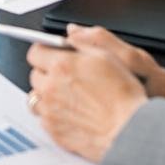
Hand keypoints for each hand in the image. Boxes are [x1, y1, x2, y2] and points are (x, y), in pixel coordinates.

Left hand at [27, 31, 147, 162]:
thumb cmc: (123, 96)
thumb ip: (83, 42)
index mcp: (61, 66)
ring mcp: (50, 111)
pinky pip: (43, 118)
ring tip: (67, 97)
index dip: (45, 52)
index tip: (51, 55)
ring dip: (46, 95)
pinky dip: (52, 115)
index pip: (35, 52)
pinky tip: (70, 114)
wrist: (129, 130)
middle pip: (35, 75)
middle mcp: (50, 88)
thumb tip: (71, 34)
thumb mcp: (107, 57)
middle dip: (47, 74)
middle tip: (65, 77)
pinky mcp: (54, 130)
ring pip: (36, 98)